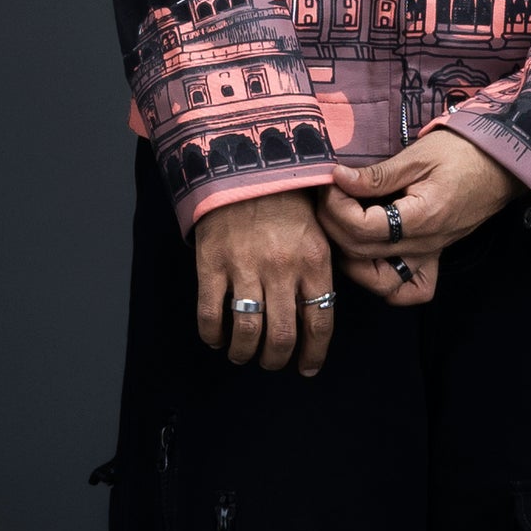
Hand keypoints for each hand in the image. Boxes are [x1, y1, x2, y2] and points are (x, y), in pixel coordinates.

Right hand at [194, 190, 336, 373]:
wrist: (244, 163)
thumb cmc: (285, 198)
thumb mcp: (318, 230)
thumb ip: (318, 270)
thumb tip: (316, 313)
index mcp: (315, 260)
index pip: (320, 321)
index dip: (314, 353)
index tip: (308, 367)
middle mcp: (282, 267)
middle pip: (282, 336)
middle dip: (276, 360)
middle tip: (272, 362)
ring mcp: (244, 266)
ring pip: (246, 332)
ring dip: (244, 353)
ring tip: (242, 355)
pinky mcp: (212, 263)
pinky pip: (210, 314)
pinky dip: (213, 335)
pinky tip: (217, 338)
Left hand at [319, 129, 519, 307]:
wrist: (502, 162)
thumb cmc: (464, 152)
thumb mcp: (418, 156)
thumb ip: (377, 175)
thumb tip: (337, 179)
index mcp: (422, 218)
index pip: (361, 228)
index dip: (336, 206)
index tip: (334, 181)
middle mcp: (425, 246)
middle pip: (361, 255)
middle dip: (334, 225)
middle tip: (332, 195)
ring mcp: (431, 255)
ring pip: (379, 282)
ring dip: (351, 259)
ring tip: (345, 224)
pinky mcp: (435, 255)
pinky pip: (411, 289)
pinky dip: (388, 284)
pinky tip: (374, 258)